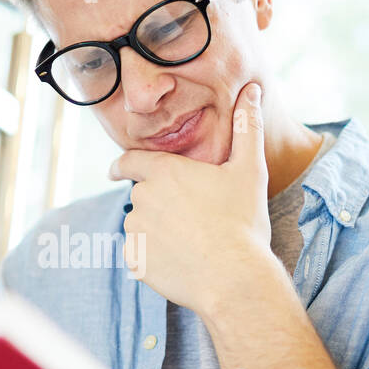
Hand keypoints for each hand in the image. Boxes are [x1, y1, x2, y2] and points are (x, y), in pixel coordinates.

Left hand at [109, 81, 272, 315]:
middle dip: (159, 203)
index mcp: (165, 172)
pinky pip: (139, 254)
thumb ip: (247, 128)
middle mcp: (142, 198)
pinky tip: (180, 261)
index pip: (129, 161)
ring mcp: (136, 232)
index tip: (116, 169)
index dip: (122, 164)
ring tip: (190, 242)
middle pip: (141, 196)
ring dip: (156, 229)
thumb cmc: (243, 223)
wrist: (234, 279)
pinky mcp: (135, 261)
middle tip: (190, 218)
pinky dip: (153, 256)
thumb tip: (252, 90)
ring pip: (140, 225)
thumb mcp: (250, 170)